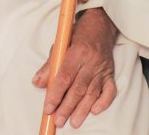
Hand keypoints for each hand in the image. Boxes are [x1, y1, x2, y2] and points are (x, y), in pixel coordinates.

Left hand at [33, 8, 117, 128]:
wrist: (100, 26)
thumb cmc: (77, 36)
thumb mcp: (60, 45)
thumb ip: (49, 66)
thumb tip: (38, 83)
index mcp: (77, 52)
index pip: (65, 76)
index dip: (55, 94)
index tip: (48, 107)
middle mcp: (91, 61)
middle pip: (78, 88)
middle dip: (67, 106)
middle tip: (58, 120)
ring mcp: (102, 69)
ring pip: (92, 92)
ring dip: (82, 109)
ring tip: (73, 122)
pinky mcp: (110, 74)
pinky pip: (110, 91)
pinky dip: (103, 102)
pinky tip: (94, 111)